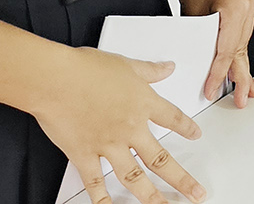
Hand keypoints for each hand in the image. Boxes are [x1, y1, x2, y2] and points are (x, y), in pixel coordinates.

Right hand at [32, 48, 208, 203]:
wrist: (56, 80)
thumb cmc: (85, 69)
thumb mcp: (126, 64)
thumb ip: (149, 70)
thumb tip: (167, 67)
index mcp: (142, 103)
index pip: (173, 118)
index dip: (187, 128)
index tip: (196, 136)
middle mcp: (130, 128)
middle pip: (161, 159)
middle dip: (182, 180)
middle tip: (196, 193)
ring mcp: (108, 145)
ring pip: (134, 177)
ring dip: (151, 197)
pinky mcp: (84, 155)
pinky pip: (96, 183)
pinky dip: (102, 199)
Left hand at [171, 0, 253, 108]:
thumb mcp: (192, 10)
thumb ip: (202, 37)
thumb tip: (203, 60)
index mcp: (235, 7)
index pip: (226, 50)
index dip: (218, 74)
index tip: (211, 89)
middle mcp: (249, 5)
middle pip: (241, 48)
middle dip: (240, 76)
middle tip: (242, 99)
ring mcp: (253, 2)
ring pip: (244, 41)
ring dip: (241, 63)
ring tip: (246, 88)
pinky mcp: (250, 0)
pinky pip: (244, 30)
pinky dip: (240, 46)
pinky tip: (242, 62)